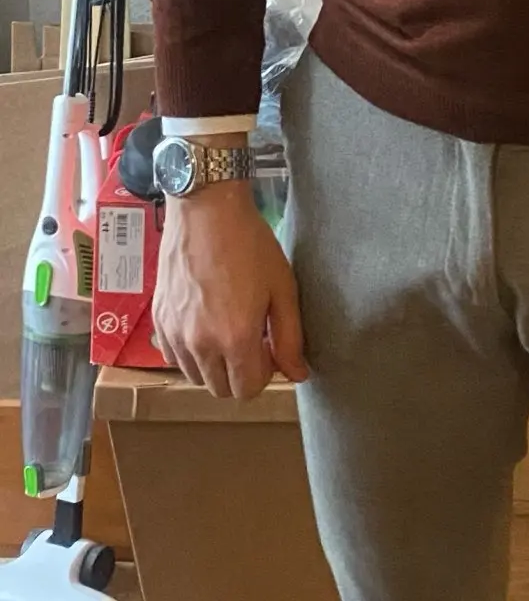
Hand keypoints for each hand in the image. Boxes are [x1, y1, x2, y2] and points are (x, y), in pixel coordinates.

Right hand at [153, 181, 308, 400]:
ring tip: (226, 329)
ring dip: (214, 365)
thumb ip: (291, 338)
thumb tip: (297, 375)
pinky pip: (172, 356)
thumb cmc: (250, 245)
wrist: (205, 211)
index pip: (248, 390)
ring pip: (195, 376)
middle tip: (250, 339)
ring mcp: (174, 333)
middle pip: (221, 389)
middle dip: (240, 373)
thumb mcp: (283, 289)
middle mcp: (200, 344)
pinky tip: (203, 324)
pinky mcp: (158, 319)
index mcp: (236, 339)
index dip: (263, 373)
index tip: (268, 347)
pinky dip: (189, 352)